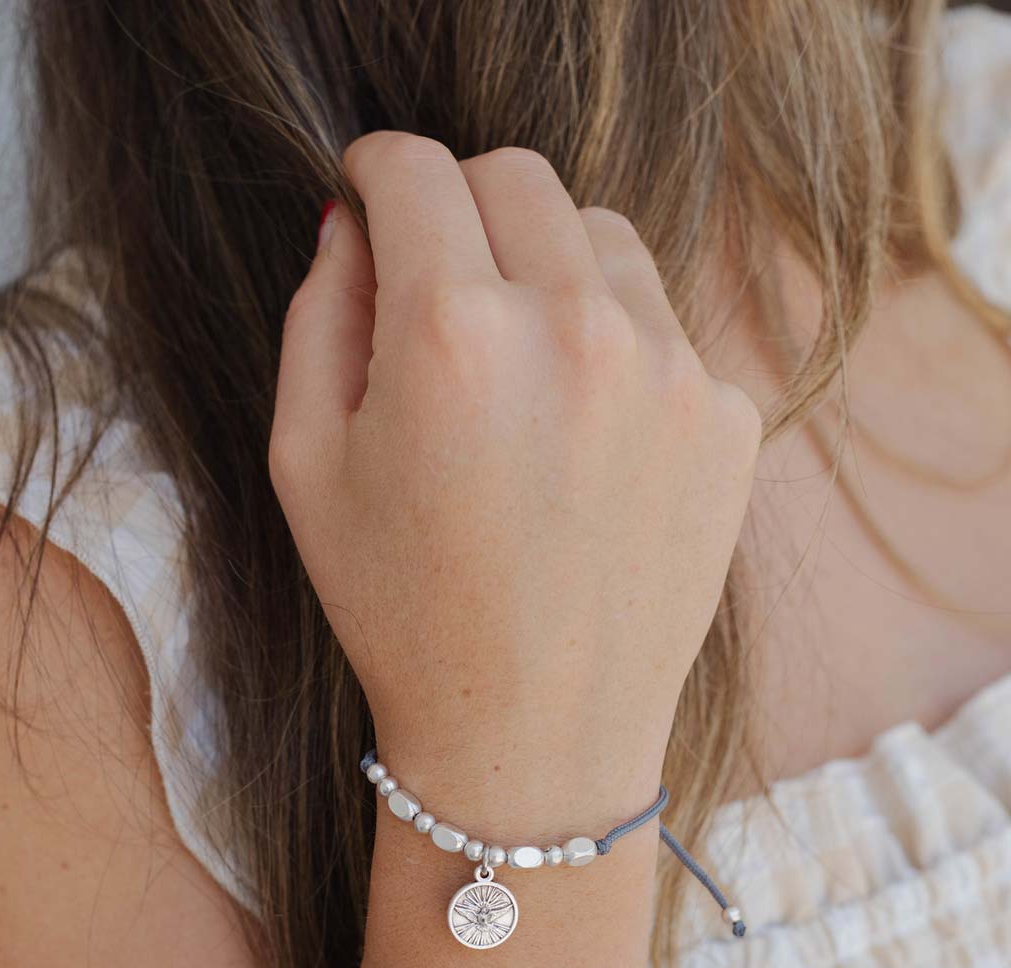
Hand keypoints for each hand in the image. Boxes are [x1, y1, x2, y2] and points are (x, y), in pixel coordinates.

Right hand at [271, 133, 759, 813]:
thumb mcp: (306, 467)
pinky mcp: (725, 418)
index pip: (416, 171)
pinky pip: (660, 323)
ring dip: (543, 263)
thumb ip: (317, 318)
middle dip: (460, 201)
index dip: (377, 165)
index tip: (370, 186)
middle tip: (433, 270)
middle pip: (516, 177)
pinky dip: (610, 341)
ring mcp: (669, 372)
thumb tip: (352, 228)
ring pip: (600, 236)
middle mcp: (577, 330)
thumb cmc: (401, 612)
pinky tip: (577, 429)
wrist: (534, 736)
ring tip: (510, 357)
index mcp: (454, 335)